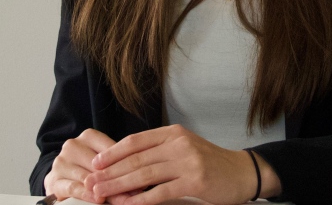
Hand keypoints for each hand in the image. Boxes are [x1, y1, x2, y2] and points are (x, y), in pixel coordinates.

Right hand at [44, 128, 136, 203]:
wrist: (60, 176)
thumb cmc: (87, 165)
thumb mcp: (102, 160)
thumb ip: (117, 164)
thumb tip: (142, 177)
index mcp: (88, 136)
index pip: (111, 149)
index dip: (128, 163)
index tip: (143, 176)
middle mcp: (73, 145)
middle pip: (100, 165)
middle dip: (119, 180)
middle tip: (136, 192)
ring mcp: (61, 162)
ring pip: (88, 177)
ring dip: (106, 190)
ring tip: (123, 199)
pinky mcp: (54, 180)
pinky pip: (74, 187)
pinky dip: (88, 195)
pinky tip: (99, 199)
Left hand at [84, 124, 281, 204]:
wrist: (240, 171)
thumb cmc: (208, 161)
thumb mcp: (184, 148)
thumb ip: (159, 152)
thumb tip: (126, 163)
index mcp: (173, 133)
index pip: (137, 141)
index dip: (114, 152)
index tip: (95, 163)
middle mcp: (178, 143)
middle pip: (137, 159)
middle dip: (111, 172)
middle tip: (91, 183)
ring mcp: (187, 161)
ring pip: (145, 175)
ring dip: (120, 186)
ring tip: (103, 195)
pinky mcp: (194, 180)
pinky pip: (161, 192)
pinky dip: (141, 201)